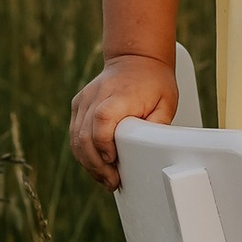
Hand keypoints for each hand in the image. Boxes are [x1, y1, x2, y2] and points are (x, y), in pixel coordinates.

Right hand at [69, 49, 178, 187]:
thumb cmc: (154, 82)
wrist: (134, 59)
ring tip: (105, 179)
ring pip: (75, 138)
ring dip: (88, 162)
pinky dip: (83, 152)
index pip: (101, 120)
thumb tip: (152, 151)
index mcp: (119, 95)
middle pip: (84, 135)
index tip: (113, 160)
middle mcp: (96, 96)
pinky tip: (96, 165)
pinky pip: (74, 133)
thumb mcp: (167, 102)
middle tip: (111, 182)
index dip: (103, 144)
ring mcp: (84, 100)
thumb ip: (158, 126)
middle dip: (96, 164)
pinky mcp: (78, 105)